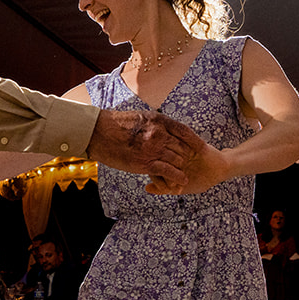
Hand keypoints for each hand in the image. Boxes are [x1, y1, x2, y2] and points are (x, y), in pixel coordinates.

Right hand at [86, 111, 228, 194]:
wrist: (99, 132)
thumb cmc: (115, 124)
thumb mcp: (140, 118)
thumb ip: (153, 124)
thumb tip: (160, 128)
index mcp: (159, 120)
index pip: (184, 131)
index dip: (194, 141)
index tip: (199, 147)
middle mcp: (159, 134)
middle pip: (182, 147)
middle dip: (187, 157)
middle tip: (192, 165)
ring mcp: (153, 149)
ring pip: (177, 160)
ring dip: (183, 169)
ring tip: (187, 176)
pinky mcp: (146, 163)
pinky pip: (168, 171)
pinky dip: (177, 177)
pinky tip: (182, 181)